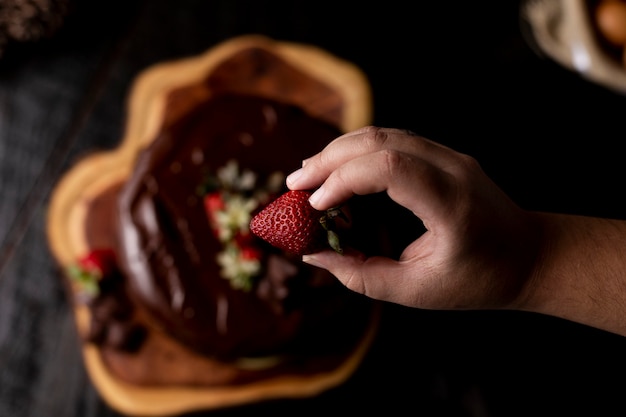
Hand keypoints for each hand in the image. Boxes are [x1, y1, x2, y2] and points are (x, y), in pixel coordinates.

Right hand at [286, 126, 541, 310]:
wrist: (531, 256)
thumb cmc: (479, 281)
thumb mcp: (418, 292)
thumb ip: (361, 276)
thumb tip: (313, 256)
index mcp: (453, 204)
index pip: (390, 167)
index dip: (343, 179)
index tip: (315, 206)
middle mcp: (454, 169)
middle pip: (380, 140)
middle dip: (328, 159)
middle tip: (293, 185)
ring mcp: (451, 156)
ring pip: (383, 133)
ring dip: (339, 151)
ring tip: (307, 176)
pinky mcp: (443, 155)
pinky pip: (393, 141)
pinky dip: (358, 153)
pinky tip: (337, 171)